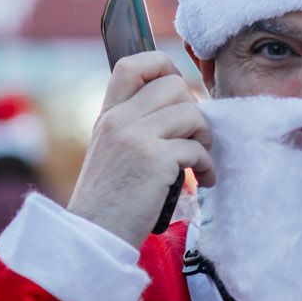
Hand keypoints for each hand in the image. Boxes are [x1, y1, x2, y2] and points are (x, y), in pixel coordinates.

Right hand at [67, 53, 213, 248]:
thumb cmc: (110, 199)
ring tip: (199, 160)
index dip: (163, 68)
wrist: (95, 235)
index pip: (133, 65)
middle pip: (173, 85)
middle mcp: (119, 120)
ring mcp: (136, 138)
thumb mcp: (111, 150)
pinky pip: (196, 148)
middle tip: (194, 137)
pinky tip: (203, 180)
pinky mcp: (155, 161)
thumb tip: (178, 106)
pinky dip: (206, 165)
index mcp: (108, 114)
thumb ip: (133, 125)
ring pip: (190, 113)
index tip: (177, 95)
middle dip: (193, 110)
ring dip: (204, 137)